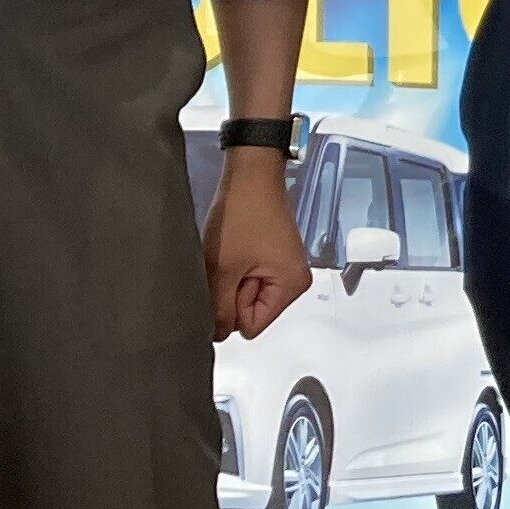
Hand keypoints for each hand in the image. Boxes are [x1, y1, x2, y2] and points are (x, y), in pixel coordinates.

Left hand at [203, 151, 312, 338]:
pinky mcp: (272, 257)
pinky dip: (234, 268)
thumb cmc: (243, 212)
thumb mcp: (223, 268)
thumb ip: (218, 310)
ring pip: (245, 294)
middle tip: (228, 263)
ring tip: (230, 253)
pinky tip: (233, 248)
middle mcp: (294, 279)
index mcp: (292, 285)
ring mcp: (283, 267)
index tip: (229, 279)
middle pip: (250, 311)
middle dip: (231, 293)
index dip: (230, 308)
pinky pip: (247, 277)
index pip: (251, 326)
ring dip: (231, 279)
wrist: (249, 173)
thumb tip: (215, 335)